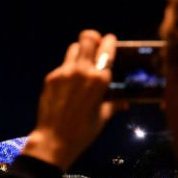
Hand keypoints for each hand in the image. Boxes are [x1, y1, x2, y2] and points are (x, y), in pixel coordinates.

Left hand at [22, 30, 120, 171]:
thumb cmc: (83, 131)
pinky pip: (62, 66)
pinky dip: (68, 69)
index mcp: (100, 79)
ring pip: (73, 48)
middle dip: (93, 37)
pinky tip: (69, 83)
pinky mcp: (51, 77)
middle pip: (87, 38)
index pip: (107, 48)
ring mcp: (65, 73)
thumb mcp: (103, 116)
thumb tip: (125, 103)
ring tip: (82, 62)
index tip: (110, 40)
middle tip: (95, 44)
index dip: (110, 41)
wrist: (54, 139)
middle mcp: (83, 71)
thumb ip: (114, 104)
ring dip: (80, 51)